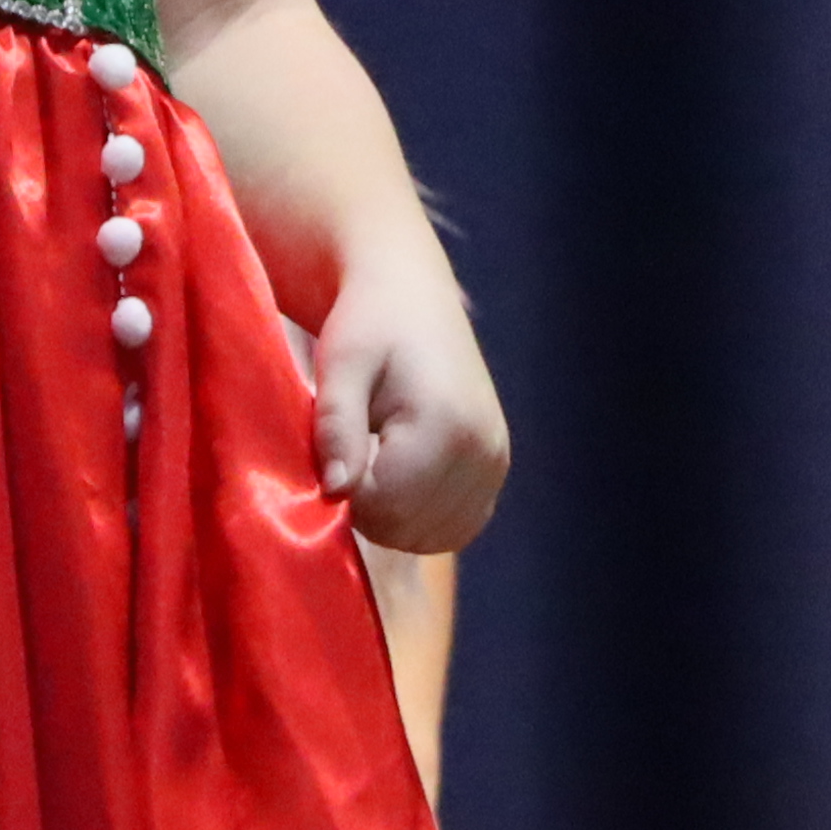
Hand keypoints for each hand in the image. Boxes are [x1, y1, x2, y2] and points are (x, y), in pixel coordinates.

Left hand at [310, 252, 511, 556]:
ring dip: (393, 513)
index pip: (385, 507)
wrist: (412, 294)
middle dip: (367, 504)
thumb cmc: (367, 324)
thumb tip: (336, 491)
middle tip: (353, 448)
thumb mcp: (340, 364)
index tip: (334, 450)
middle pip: (407, 527)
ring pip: (431, 535)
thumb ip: (338, 427)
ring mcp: (496, 463)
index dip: (345, 492)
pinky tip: (400, 475)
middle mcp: (483, 451)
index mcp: (447, 425)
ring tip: (376, 456)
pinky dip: (421, 517)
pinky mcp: (496, 468)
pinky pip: (456, 527)